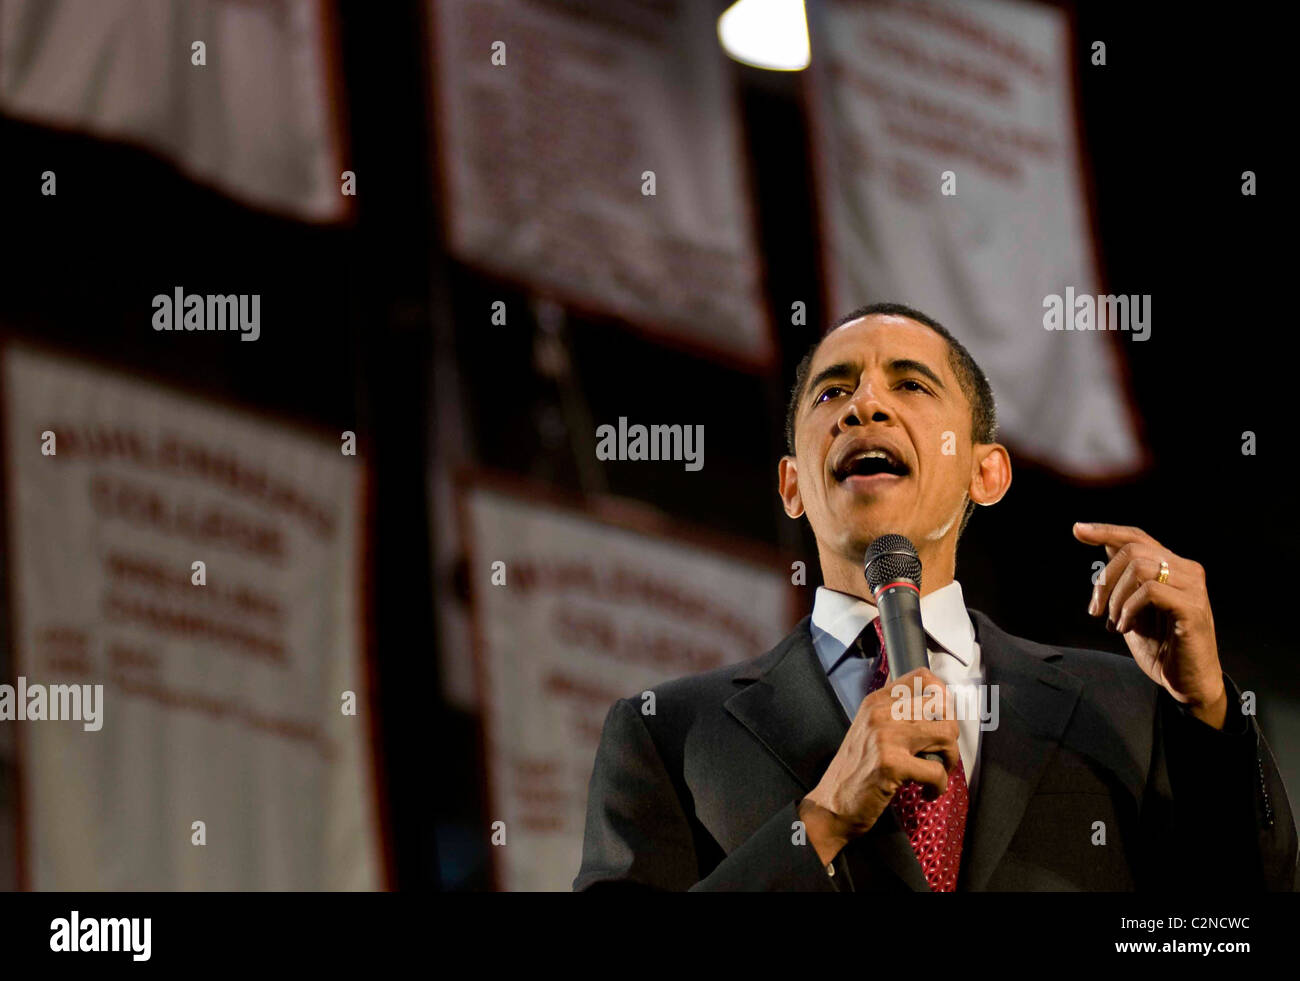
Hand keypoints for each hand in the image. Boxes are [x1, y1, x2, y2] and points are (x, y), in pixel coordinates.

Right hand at [800, 667, 960, 863]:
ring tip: (938, 770)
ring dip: (950, 758)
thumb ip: (896, 714)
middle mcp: (880, 713)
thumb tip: (939, 706)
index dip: (943, 696)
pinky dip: (939, 787)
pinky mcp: (891, 765)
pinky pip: (937, 771)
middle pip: (941, 706)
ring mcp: (885, 737)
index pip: (922, 677)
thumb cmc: (856, 770)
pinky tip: (926, 792)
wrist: (833, 804)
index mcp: (876, 701)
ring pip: (946, 734)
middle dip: (951, 733)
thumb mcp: (870, 729)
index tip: (943, 718)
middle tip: (941, 752)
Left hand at [1074, 522, 1226, 727]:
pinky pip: (1150, 592)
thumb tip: (1104, 546)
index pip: (1137, 537)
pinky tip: (1126, 628)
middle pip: (1131, 551)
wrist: (1187, 683)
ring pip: (1139, 568)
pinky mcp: (1193, 608)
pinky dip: (1129, 609)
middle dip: (1104, 579)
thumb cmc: (1160, 647)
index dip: (1106, 531)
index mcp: (1173, 566)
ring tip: (1116, 623)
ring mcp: (1193, 587)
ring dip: (1117, 597)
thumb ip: (1124, 580)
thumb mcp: (1132, 608)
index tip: (1077, 530)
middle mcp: (1187, 570)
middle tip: (1096, 610)